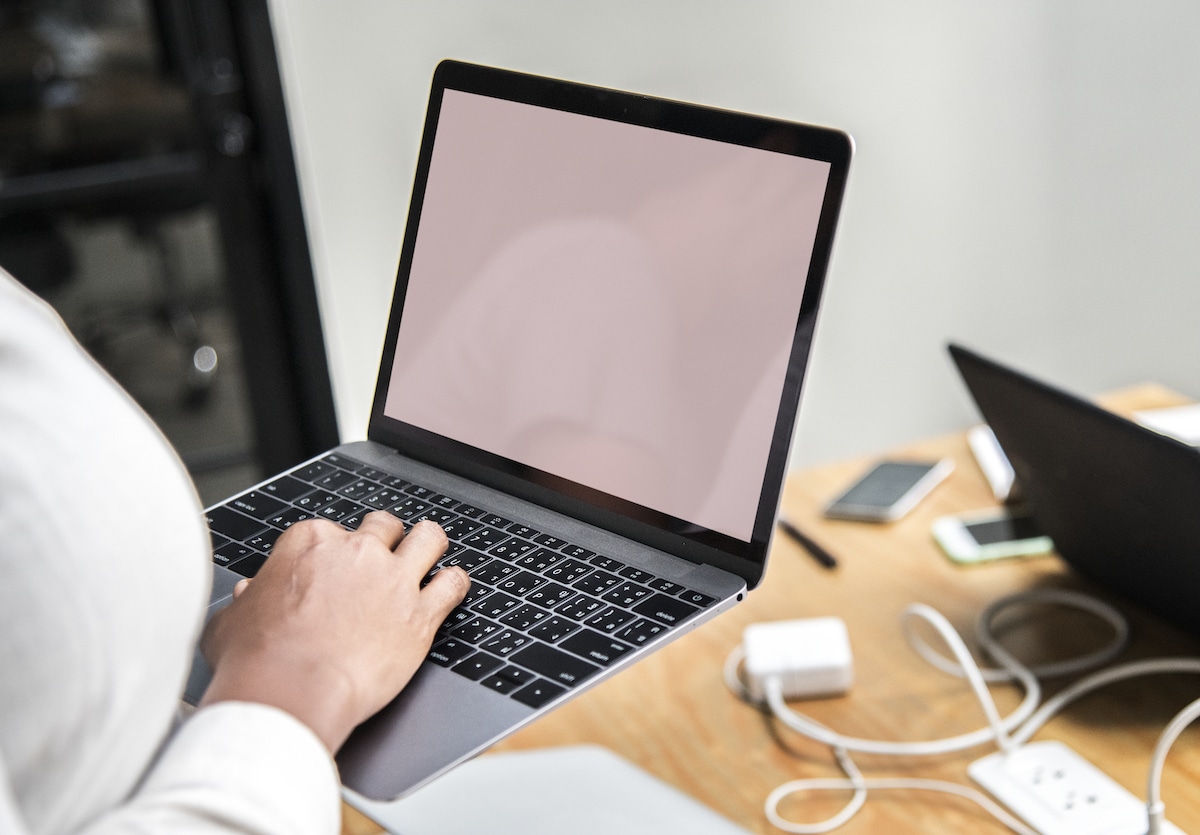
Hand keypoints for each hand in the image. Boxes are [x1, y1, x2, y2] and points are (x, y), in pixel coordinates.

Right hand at [199, 512, 468, 752]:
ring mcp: (393, 580)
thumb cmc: (256, 661)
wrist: (290, 693)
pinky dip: (455, 584)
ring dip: (428, 546)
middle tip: (381, 559)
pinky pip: (454, 584)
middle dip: (384, 539)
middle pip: (383, 526)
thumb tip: (246, 596)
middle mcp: (357, 552)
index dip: (334, 553)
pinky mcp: (420, 614)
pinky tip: (450, 589)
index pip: (331, 531)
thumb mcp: (231, 622)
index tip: (332, 572)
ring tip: (428, 556)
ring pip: (428, 539)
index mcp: (310, 543)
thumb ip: (245, 602)